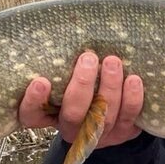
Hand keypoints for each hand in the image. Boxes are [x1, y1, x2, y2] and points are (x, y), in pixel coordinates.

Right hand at [18, 50, 143, 146]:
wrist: (114, 111)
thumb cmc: (82, 85)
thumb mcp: (64, 77)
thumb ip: (60, 66)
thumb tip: (63, 30)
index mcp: (49, 115)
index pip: (31, 115)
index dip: (33, 101)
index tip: (40, 81)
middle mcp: (72, 129)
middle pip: (73, 115)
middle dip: (82, 86)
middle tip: (88, 58)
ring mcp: (98, 134)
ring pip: (103, 116)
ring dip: (109, 87)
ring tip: (112, 61)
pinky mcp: (122, 132)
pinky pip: (128, 118)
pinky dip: (132, 98)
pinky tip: (133, 79)